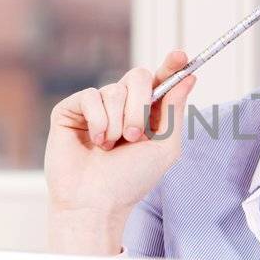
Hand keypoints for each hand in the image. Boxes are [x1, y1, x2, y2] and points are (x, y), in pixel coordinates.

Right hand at [44, 48, 197, 224]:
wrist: (96, 203)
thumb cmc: (131, 180)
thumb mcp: (164, 147)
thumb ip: (174, 111)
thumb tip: (189, 77)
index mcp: (147, 113)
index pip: (160, 80)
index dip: (171, 65)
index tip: (181, 56)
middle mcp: (121, 106)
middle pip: (138, 76)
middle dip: (140, 105)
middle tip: (134, 136)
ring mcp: (95, 107)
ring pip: (114, 89)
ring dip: (118, 123)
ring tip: (110, 147)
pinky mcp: (71, 110)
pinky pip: (90, 96)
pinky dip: (98, 121)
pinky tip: (95, 142)